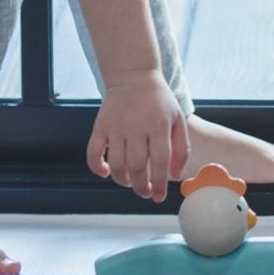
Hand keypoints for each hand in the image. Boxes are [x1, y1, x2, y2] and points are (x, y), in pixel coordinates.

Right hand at [88, 73, 190, 202]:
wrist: (134, 77)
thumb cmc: (159, 101)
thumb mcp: (177, 119)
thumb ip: (180, 148)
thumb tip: (175, 176)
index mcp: (158, 125)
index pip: (159, 161)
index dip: (159, 183)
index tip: (159, 197)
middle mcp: (136, 127)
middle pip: (136, 166)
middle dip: (141, 187)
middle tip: (145, 193)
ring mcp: (116, 127)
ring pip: (116, 164)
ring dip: (123, 181)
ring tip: (131, 183)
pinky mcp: (99, 127)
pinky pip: (93, 153)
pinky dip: (97, 167)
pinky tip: (106, 173)